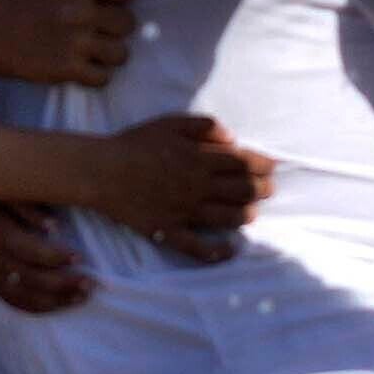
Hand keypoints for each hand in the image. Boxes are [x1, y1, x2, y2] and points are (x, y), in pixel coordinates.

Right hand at [0, 0, 131, 92]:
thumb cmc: (18, 2)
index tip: (111, 2)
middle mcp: (80, 12)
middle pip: (129, 23)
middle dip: (115, 28)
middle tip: (98, 29)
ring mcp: (74, 43)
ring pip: (121, 54)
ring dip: (108, 54)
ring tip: (91, 50)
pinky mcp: (66, 71)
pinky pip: (104, 78)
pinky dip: (95, 76)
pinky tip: (81, 66)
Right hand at [0, 199, 94, 315]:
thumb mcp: (1, 192)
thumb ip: (27, 207)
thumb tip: (54, 226)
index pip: (30, 252)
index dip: (55, 258)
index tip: (79, 256)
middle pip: (31, 279)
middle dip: (63, 285)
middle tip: (91, 284)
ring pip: (24, 297)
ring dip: (55, 301)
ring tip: (83, 296)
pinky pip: (13, 302)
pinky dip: (37, 308)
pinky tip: (60, 305)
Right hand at [90, 113, 274, 261]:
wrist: (101, 170)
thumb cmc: (135, 143)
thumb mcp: (170, 122)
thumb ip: (204, 126)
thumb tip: (232, 138)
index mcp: (199, 158)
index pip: (242, 163)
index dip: (262, 165)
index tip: (271, 166)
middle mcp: (197, 186)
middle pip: (240, 190)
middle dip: (260, 190)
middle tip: (268, 189)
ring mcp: (184, 211)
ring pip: (226, 217)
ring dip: (246, 215)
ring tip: (253, 213)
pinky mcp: (168, 230)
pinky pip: (196, 247)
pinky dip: (216, 251)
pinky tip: (230, 250)